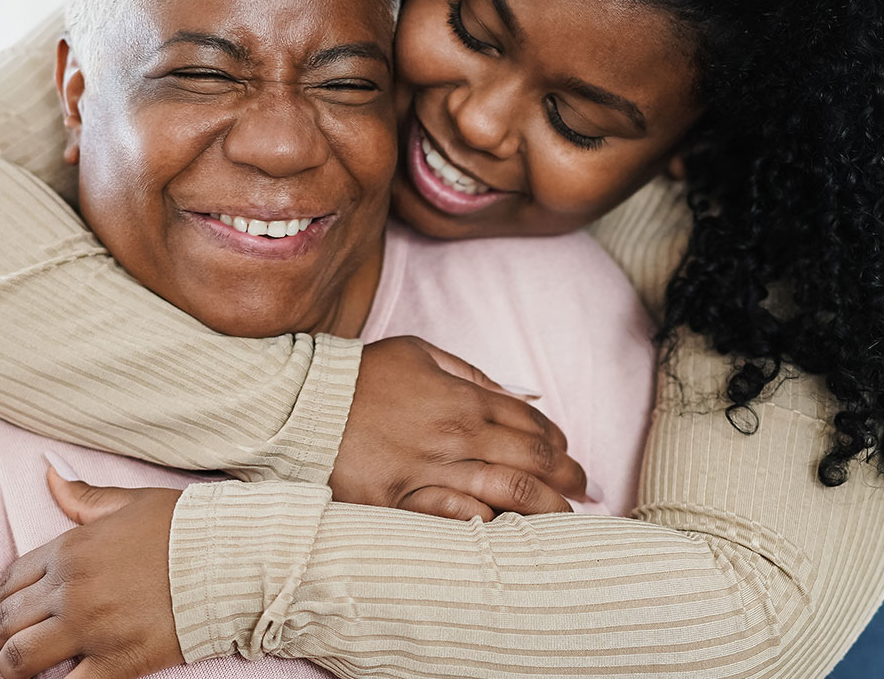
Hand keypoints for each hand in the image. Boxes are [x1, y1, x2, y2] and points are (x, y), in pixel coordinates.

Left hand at [0, 469, 183, 678]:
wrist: (231, 560)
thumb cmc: (186, 529)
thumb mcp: (131, 502)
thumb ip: (85, 497)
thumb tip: (50, 475)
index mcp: (70, 550)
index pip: (10, 581)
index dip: (4, 600)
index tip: (14, 611)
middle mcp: (71, 590)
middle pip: (6, 622)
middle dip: (4, 635)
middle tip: (18, 643)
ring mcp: (91, 628)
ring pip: (19, 659)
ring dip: (15, 667)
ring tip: (28, 671)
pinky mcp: (118, 662)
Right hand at [332, 336, 594, 520]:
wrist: (300, 404)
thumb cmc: (361, 376)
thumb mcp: (418, 352)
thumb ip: (470, 373)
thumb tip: (516, 395)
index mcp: (462, 399)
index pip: (530, 425)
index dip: (558, 444)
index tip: (568, 457)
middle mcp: (454, 436)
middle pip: (531, 462)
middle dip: (566, 480)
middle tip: (583, 493)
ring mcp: (428, 471)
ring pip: (505, 494)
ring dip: (543, 510)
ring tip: (562, 522)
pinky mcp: (398, 501)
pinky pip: (452, 517)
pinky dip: (485, 524)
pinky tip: (506, 530)